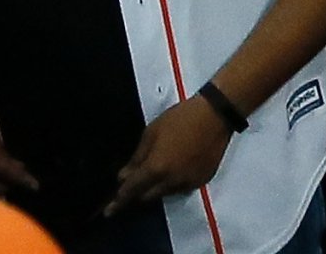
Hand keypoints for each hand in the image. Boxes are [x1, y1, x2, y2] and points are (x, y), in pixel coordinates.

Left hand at [107, 97, 234, 214]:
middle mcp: (171, 181)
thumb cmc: (180, 118)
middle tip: (137, 178)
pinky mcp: (202, 180)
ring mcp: (188, 182)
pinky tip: (179, 164)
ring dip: (158, 186)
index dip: (119, 201)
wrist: (216, 114)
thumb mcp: (152, 132)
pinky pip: (182, 187)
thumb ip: (138, 157)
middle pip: (148, 196)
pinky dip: (175, 181)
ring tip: (162, 165)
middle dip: (139, 191)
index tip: (109, 211)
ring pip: (165, 193)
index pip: (132, 190)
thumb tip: (124, 176)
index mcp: (156, 168)